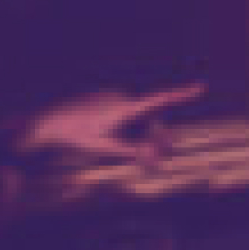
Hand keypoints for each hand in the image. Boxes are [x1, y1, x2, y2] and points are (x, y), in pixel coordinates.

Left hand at [13, 84, 203, 165]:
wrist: (49, 121)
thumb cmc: (76, 136)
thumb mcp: (104, 148)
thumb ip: (131, 151)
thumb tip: (154, 157)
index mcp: (125, 109)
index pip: (159, 100)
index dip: (181, 94)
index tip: (199, 88)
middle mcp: (123, 98)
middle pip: (149, 118)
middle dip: (154, 137)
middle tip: (152, 161)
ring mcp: (114, 97)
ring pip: (136, 117)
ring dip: (137, 133)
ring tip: (119, 146)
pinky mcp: (106, 98)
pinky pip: (124, 113)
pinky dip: (125, 125)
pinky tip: (106, 133)